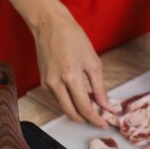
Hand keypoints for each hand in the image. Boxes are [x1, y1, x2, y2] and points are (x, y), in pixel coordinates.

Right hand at [32, 11, 111, 126]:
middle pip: (72, 114)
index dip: (96, 119)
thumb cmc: (72, 37)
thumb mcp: (93, 62)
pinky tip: (80, 96)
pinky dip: (70, 102)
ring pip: (65, 108)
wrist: (49, 24)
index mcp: (71, 77)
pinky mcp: (44, 83)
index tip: (104, 123)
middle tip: (99, 118)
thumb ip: (100, 87)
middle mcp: (56, 83)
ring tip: (92, 105)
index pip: (85, 108)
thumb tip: (105, 105)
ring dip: (78, 111)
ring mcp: (47, 84)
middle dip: (86, 120)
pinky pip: (59, 99)